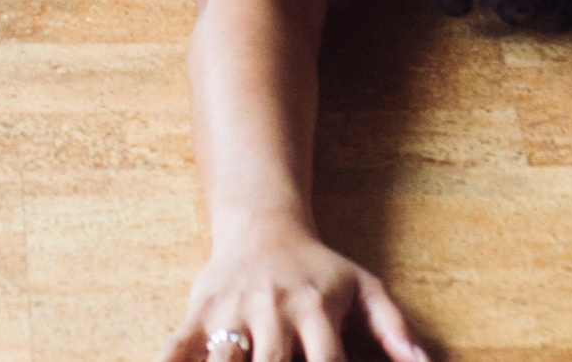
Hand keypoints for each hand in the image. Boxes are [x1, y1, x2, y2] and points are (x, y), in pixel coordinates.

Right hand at [160, 218, 425, 361]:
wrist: (263, 222)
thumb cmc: (318, 268)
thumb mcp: (363, 286)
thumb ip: (393, 326)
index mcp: (315, 310)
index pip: (327, 361)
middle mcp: (274, 310)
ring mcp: (233, 310)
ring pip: (224, 357)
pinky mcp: (199, 309)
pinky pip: (177, 344)